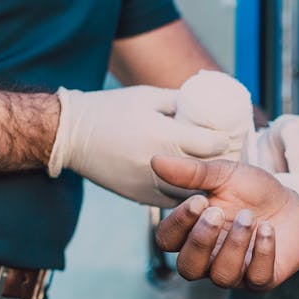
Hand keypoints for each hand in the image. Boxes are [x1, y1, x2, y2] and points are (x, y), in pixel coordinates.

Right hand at [49, 86, 236, 206]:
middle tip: (226, 156)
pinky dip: (182, 195)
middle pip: (205, 172)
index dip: (224, 141)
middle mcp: (160, 164)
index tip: (228, 136)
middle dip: (218, 164)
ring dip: (202, 184)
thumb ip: (179, 101)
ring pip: (190, 192)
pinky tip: (188, 186)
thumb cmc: (112, 109)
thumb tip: (207, 104)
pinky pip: (171, 201)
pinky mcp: (138, 197)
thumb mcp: (149, 96)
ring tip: (210, 174)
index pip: (211, 145)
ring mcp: (149, 184)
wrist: (71, 135)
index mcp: (165, 135)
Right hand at [151, 156, 298, 289]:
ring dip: (234, 244)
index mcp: (192, 234)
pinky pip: (257, 278)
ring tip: (249, 217)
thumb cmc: (252, 193)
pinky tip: (268, 229)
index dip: (178, 223)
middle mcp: (209, 259)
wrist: (294, 203)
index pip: (167, 241)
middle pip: (188, 268)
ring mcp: (236, 273)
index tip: (199, 200)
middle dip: (200, 241)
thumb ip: (191, 172)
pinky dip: (262, 252)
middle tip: (216, 212)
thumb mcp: (223, 175)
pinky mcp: (263, 279)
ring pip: (222, 276)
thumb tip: (155, 161)